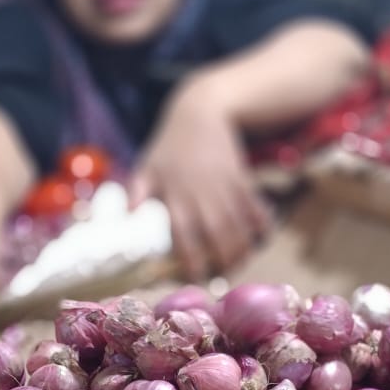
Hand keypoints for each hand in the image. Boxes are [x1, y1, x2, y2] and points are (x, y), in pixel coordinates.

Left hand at [128, 76, 270, 278]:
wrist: (201, 112)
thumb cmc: (169, 145)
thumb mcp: (147, 166)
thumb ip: (137, 191)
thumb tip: (127, 215)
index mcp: (175, 193)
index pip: (183, 232)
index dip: (191, 257)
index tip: (194, 276)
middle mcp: (201, 192)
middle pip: (217, 232)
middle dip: (223, 258)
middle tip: (224, 277)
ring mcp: (224, 185)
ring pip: (238, 222)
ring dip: (243, 246)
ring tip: (242, 263)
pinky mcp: (241, 177)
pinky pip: (254, 204)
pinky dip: (260, 220)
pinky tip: (262, 234)